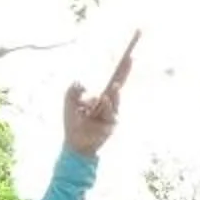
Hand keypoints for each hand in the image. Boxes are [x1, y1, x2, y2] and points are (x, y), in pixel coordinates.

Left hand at [62, 34, 136, 155]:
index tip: (129, 56)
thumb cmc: (72, 122)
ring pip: (114, 98)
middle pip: (119, 84)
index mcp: (101, 95)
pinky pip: (110, 112)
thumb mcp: (69, 101)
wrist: (74, 143)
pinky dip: (107, 105)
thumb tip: (83, 84)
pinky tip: (103, 100)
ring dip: (113, 92)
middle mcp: (110, 103)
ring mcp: (112, 113)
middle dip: (124, 72)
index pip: (114, 79)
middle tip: (130, 59)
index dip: (121, 69)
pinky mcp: (112, 124)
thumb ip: (73, 89)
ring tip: (113, 85)